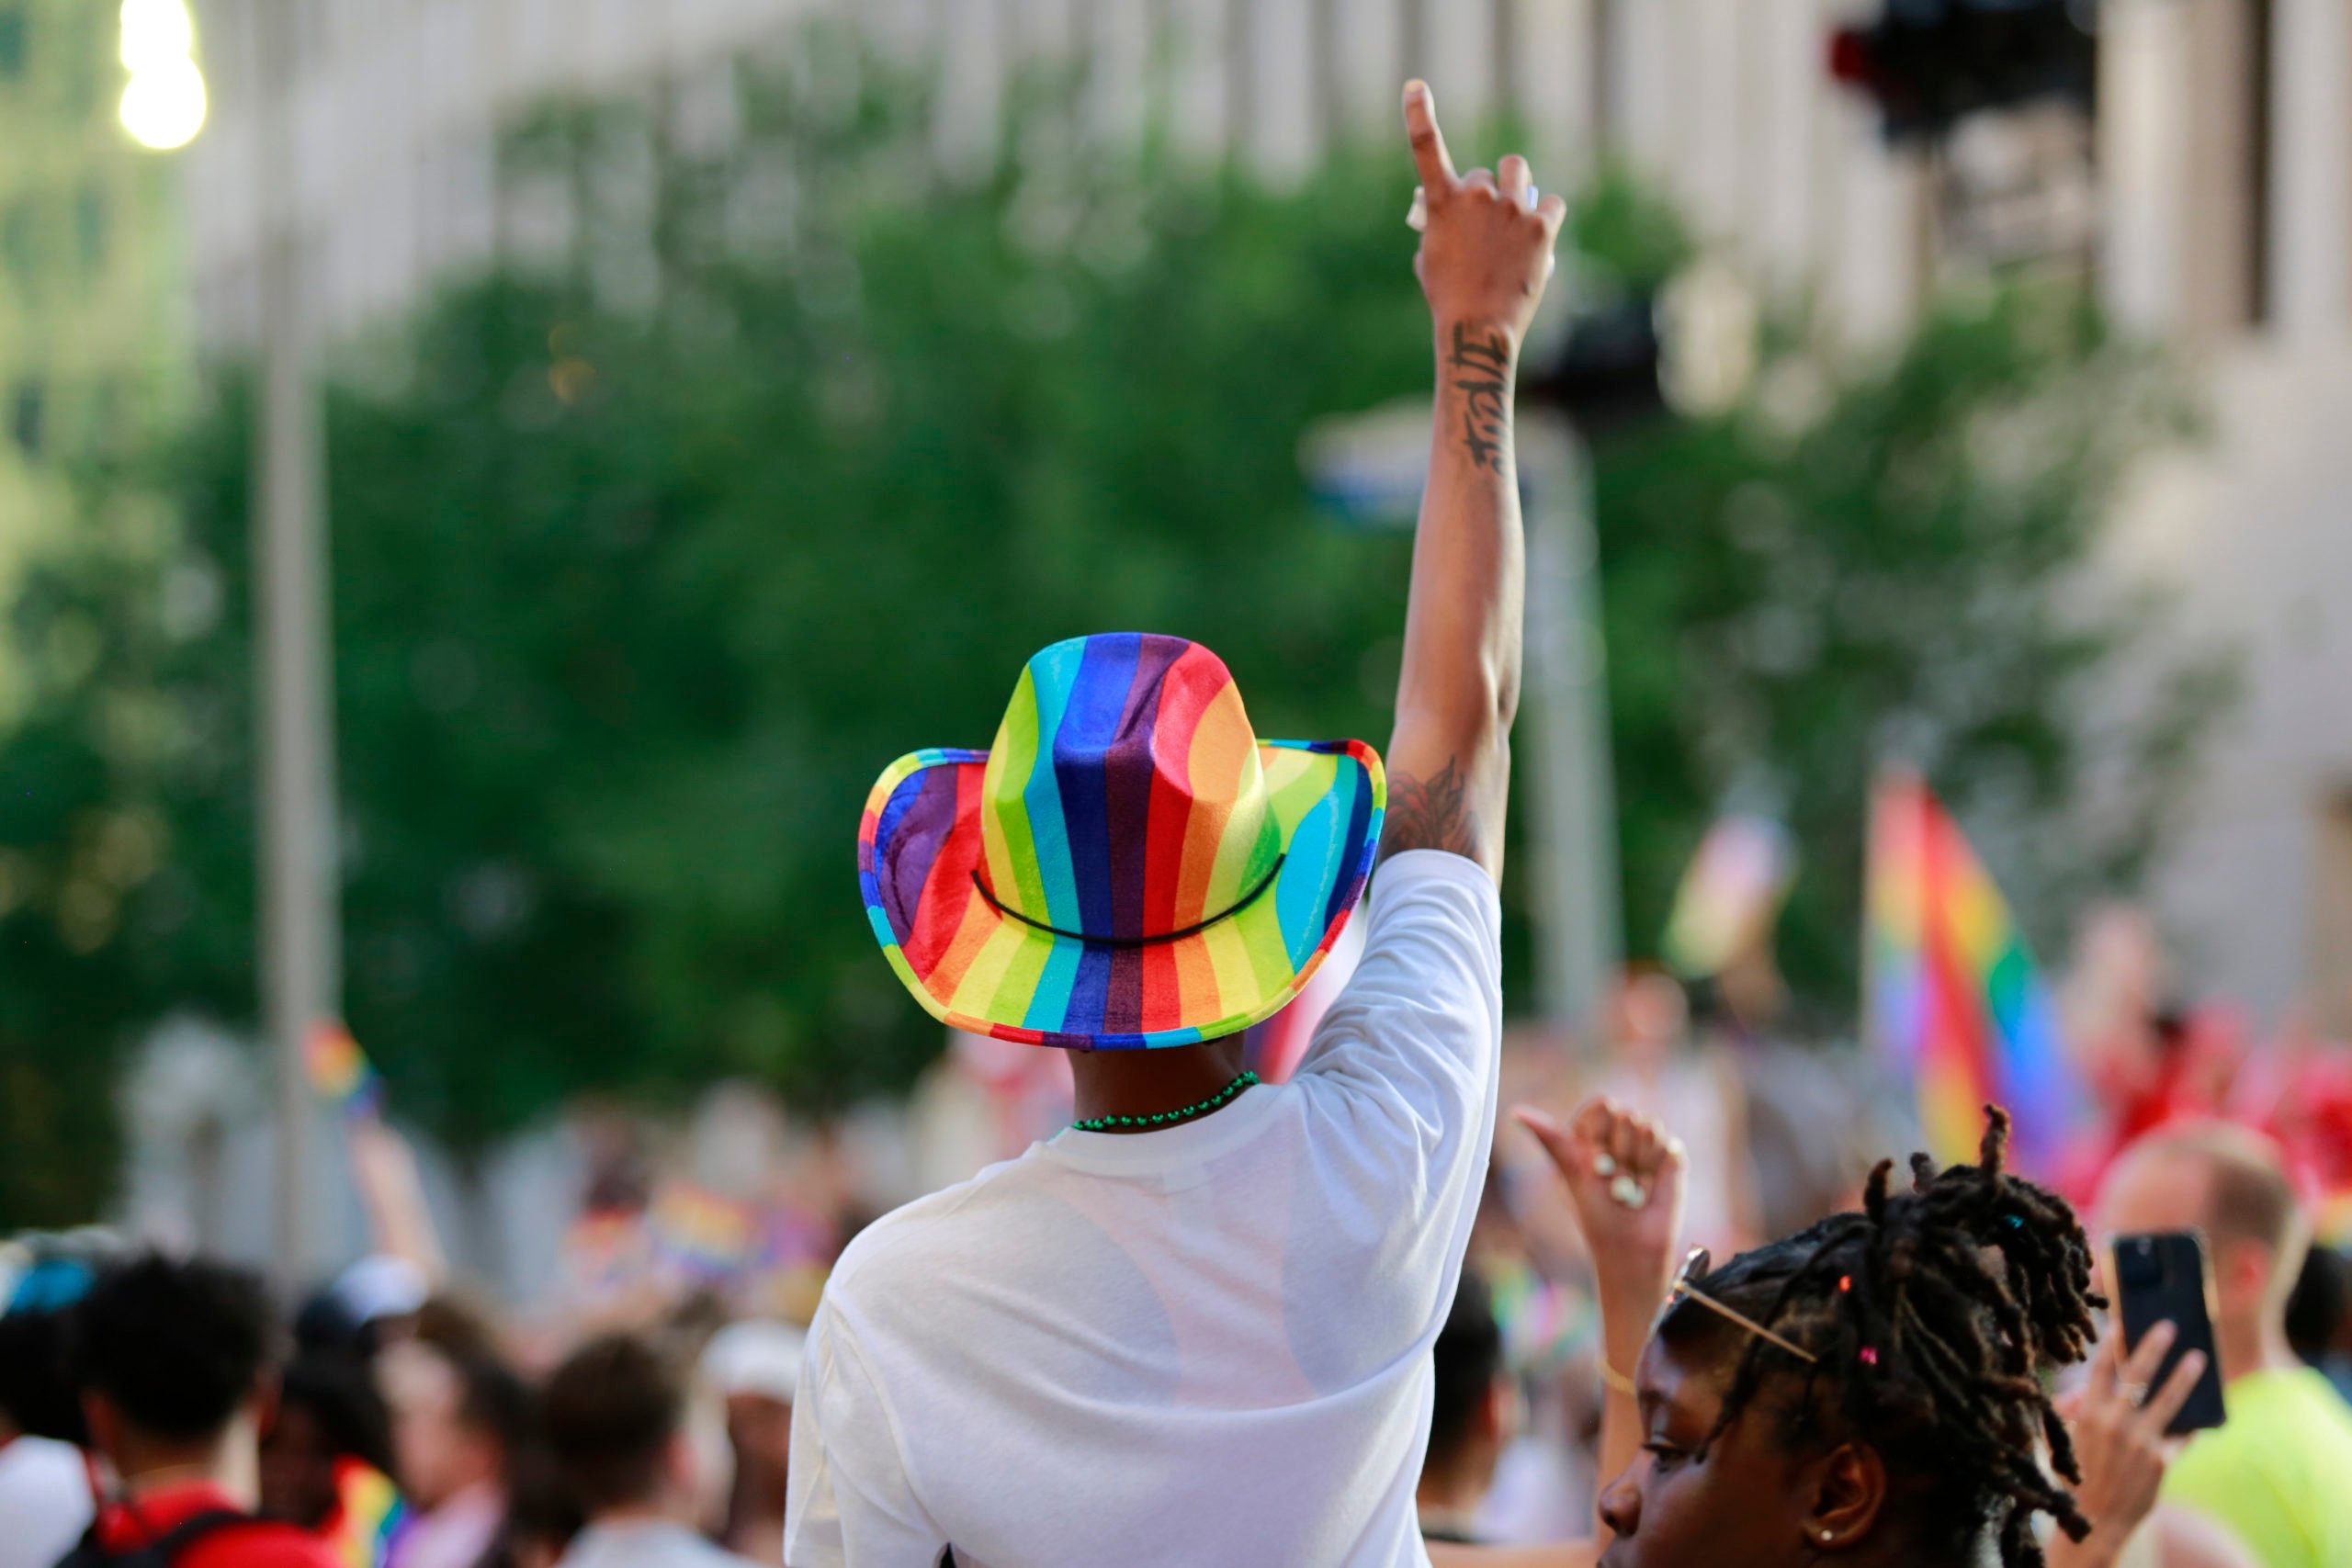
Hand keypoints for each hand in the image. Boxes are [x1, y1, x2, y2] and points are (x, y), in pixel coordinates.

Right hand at [1403, 81, 1566, 345]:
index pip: (1426, 148)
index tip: (1414, 86)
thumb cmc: (1449, 299)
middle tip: (1489, 224)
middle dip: (1487, 191)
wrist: (1479, 329)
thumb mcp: (1430, 260)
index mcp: (1442, 203)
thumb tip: (1455, 219)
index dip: (1419, 114)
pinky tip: (1544, 234)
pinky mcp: (1541, 225)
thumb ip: (1441, 229)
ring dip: (1518, 186)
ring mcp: (1511, 208)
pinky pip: (1553, 204)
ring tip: (1517, 215)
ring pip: (1519, 172)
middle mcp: (1477, 196)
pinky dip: (1549, 216)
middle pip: (1484, 174)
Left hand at [1513, 1097, 1685, 1311]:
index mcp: (1594, 1132)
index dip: (1600, 1134)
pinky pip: (1667, 1144)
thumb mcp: (1572, 1171)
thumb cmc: (1596, 1211)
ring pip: (1648, 1127)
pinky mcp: (1670, 1155)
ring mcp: (1647, 1143)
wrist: (1629, 1243)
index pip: (1604, 1105)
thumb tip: (1515, 1112)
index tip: (1594, 1162)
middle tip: (1613, 1179)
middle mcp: (1621, 1133)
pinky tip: (1651, 1186)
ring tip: (1632, 1185)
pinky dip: (1656, 1169)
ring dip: (1637, 1164)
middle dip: (1619, 1152)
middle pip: (1626, 1115)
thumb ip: (1551, 1138)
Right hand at [2050, 1322, 2206, 1567]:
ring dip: (2185, 1376)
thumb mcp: (2071, 1438)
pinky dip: (2189, 1424)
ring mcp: (2140, 1441)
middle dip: (2153, 1347)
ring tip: (2198, 1358)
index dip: (2113, 1343)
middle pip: (2137, 1374)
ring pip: (2168, 1399)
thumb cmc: (2080, 1475)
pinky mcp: (2160, 1460)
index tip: (2123, 1323)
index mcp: (2088, 1413)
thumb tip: (2087, 1390)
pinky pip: (2179, 1434)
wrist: (2096, 1520)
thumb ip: (2082, 1411)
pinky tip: (2202, 1414)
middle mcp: (2114, 1423)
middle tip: (2168, 1327)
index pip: (2101, 1368)